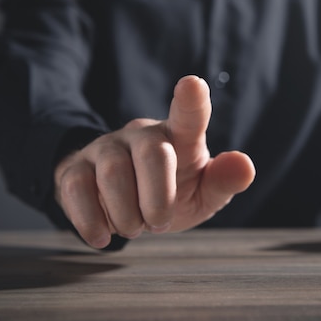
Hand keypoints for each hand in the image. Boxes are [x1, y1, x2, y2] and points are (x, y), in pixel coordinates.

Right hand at [54, 75, 255, 247]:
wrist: (125, 205)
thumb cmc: (172, 191)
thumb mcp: (203, 193)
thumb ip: (223, 181)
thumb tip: (245, 166)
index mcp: (180, 136)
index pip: (189, 113)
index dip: (191, 100)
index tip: (193, 85)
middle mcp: (142, 134)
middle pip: (151, 153)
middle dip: (158, 199)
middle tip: (159, 225)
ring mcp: (106, 147)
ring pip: (112, 172)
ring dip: (126, 214)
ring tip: (134, 227)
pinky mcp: (75, 167)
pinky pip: (75, 187)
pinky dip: (90, 219)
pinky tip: (102, 235)